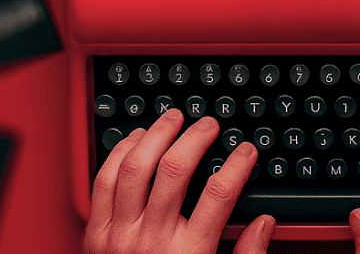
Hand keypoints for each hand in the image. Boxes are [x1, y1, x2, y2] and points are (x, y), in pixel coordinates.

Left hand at [85, 108, 274, 253]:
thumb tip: (264, 224)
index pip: (219, 194)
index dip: (237, 164)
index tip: (246, 151)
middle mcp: (152, 240)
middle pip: (175, 170)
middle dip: (196, 138)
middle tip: (208, 125)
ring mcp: (119, 235)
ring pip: (136, 167)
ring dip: (156, 135)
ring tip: (173, 119)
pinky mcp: (95, 233)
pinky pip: (103, 180)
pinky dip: (120, 153)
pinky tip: (136, 139)